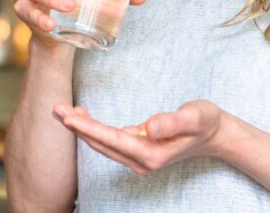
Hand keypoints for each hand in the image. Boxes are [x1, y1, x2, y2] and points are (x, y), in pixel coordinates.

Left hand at [53, 100, 224, 175]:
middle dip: (77, 127)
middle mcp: (141, 161)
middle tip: (55, 108)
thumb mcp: (195, 116)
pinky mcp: (137, 151)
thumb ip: (173, 122)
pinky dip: (93, 129)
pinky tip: (82, 116)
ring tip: (62, 110)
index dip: (88, 128)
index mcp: (151, 153)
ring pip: (103, 144)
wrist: (215, 134)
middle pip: (101, 143)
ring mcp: (138, 158)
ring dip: (82, 128)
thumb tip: (150, 126)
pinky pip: (109, 141)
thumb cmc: (205, 122)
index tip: (68, 118)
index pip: (112, 139)